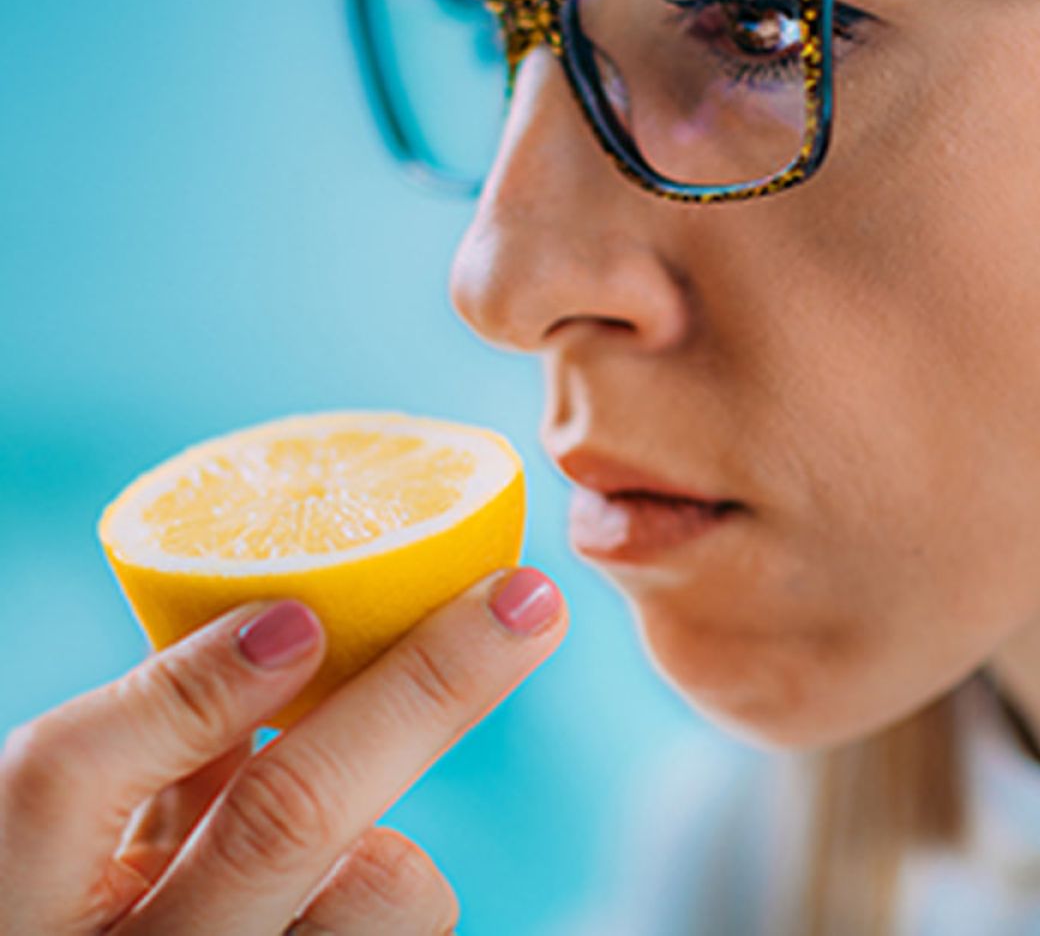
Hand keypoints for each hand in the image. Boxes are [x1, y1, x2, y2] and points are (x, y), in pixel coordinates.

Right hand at [0, 567, 566, 934]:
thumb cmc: (72, 901)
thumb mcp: (71, 830)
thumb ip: (156, 739)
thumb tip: (285, 620)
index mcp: (19, 887)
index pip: (70, 778)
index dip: (191, 686)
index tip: (303, 611)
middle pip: (286, 814)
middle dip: (428, 686)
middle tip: (527, 598)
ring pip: (377, 892)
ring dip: (397, 825)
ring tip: (355, 821)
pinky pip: (400, 922)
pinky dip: (391, 876)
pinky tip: (346, 873)